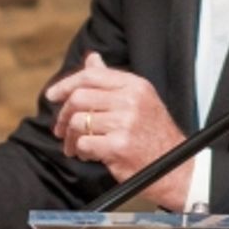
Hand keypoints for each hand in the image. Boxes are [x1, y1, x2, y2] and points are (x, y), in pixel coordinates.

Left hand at [46, 52, 192, 209]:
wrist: (176, 169)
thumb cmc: (154, 135)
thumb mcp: (139, 100)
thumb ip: (111, 81)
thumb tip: (91, 59)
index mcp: (135, 86)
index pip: (91, 76)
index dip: (65, 84)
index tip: (52, 95)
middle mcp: (131, 101)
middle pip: (79, 98)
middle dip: (63, 115)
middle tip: (60, 129)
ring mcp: (125, 123)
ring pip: (77, 122)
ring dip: (70, 137)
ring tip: (75, 147)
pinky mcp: (119, 147)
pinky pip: (83, 143)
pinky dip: (80, 151)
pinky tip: (87, 155)